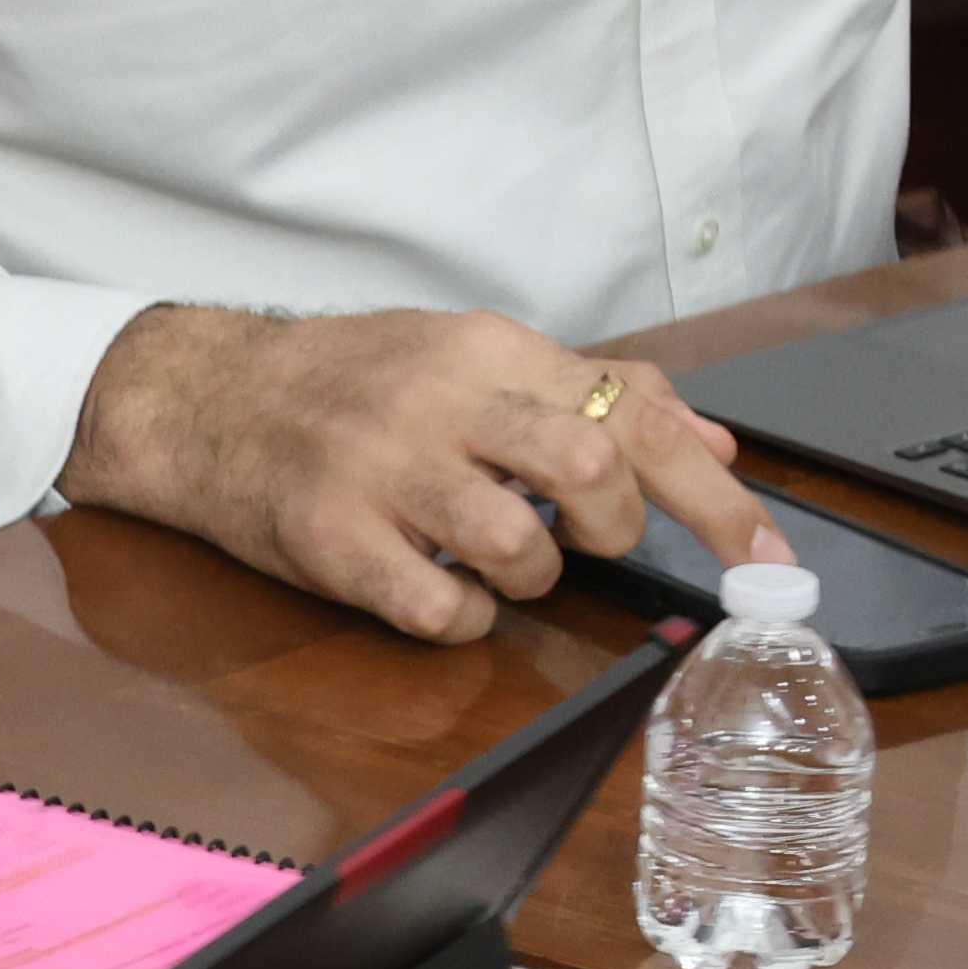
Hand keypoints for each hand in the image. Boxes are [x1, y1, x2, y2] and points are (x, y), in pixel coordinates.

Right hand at [63, 306, 787, 642]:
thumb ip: (588, 390)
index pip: (636, 413)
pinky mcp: (329, 539)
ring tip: (496, 562)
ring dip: (531, 575)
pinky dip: (459, 618)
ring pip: (519, 543)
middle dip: (614, 525)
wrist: (199, 398)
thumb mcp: (465, 356)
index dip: (717, 498)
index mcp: (489, 350)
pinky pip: (435, 607)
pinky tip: (436, 594)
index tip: (768, 562)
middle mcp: (440, 400)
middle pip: (590, 466)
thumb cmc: (343, 384)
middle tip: (586, 540)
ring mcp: (380, 470)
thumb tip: (712, 441)